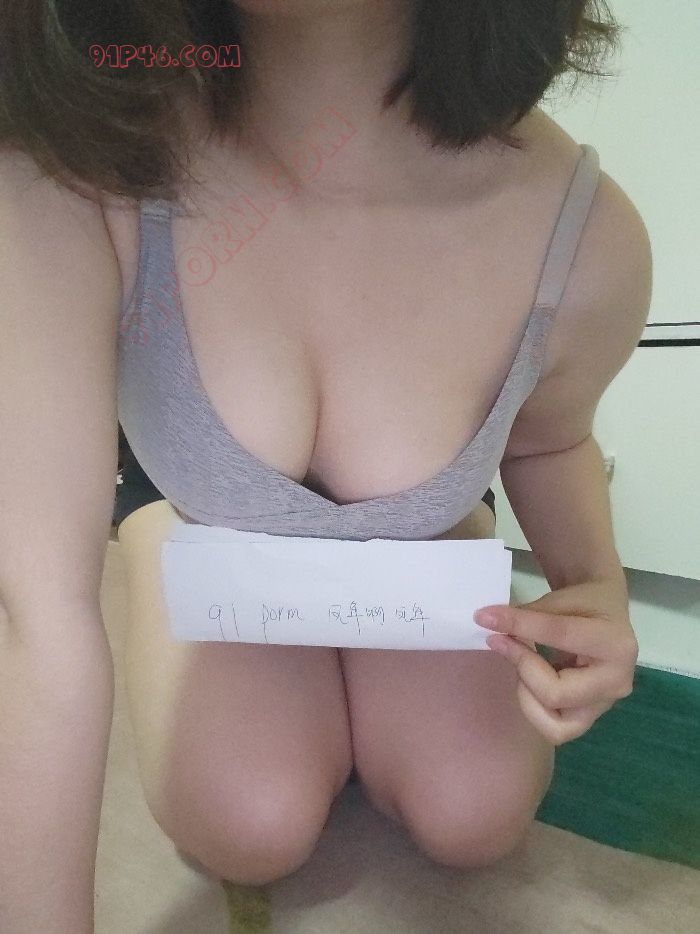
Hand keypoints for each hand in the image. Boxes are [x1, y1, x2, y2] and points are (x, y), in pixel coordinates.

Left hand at [473, 579, 638, 745]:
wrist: (607, 617)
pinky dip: (533, 706)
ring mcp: (603, 706)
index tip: (484, 617)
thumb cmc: (585, 604)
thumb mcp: (561, 599)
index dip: (518, 625)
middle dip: (522, 667)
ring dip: (527, 695)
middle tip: (503, 642)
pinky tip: (530, 679)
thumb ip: (529, 614)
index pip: (560, 635)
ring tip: (523, 666)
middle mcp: (616, 682)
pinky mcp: (588, 718)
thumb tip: (488, 622)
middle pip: (556, 693)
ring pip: (555, 725)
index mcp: (615, 645)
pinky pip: (553, 728)